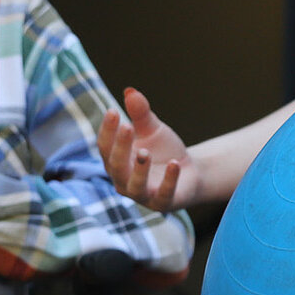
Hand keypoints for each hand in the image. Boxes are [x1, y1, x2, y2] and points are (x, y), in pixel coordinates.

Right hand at [99, 88, 195, 211]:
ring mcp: (142, 194)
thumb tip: (130, 91)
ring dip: (139, 169)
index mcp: (115, 160)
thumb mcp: (153, 129)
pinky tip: (175, 165)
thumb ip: (141, 114)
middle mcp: (123, 179)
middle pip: (116, 164)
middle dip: (120, 147)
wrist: (189, 172)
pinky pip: (164, 194)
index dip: (108, 130)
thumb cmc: (163, 150)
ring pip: (134, 184)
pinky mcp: (162, 203)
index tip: (113, 111)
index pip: (105, 146)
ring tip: (145, 152)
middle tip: (127, 127)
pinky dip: (169, 180)